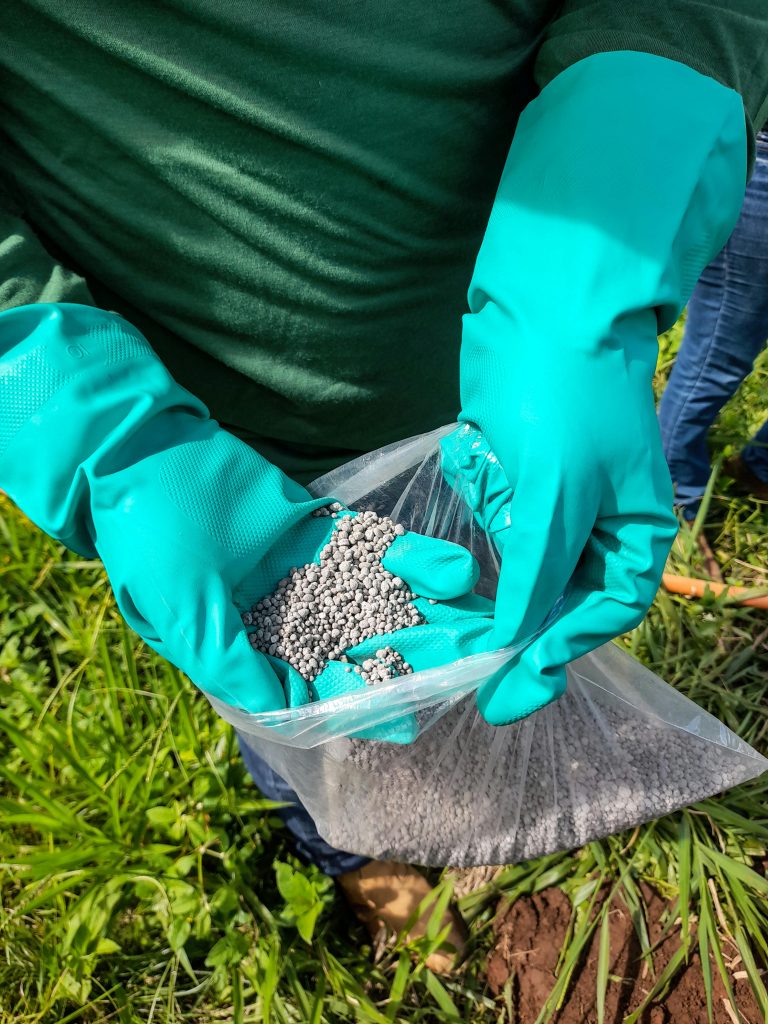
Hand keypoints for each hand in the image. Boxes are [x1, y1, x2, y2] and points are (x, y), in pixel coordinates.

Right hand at [0, 304, 486, 734]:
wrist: (143, 453)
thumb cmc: (152, 542)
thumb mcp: (183, 615)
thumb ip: (235, 665)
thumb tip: (287, 715)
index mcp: (253, 647)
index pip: (315, 686)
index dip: (359, 703)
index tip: (407, 717)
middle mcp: (289, 616)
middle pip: (360, 644)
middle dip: (412, 656)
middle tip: (468, 667)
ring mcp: (309, 570)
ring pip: (379, 599)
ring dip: (426, 612)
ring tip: (481, 622)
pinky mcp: (321, 526)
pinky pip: (375, 547)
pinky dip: (412, 558)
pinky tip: (455, 569)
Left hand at [446, 52, 745, 723]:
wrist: (543, 300)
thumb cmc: (565, 397)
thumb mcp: (553, 498)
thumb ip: (534, 577)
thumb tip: (513, 645)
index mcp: (631, 532)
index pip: (598, 613)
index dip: (554, 654)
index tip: (504, 692)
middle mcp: (593, 521)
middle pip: (544, 595)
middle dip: (488, 613)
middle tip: (432, 651)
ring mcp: (548, 494)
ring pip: (504, 556)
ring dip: (469, 546)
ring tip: (434, 532)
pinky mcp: (509, 469)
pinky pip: (485, 509)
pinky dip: (475, 487)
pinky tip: (475, 447)